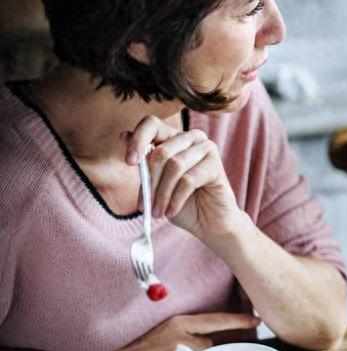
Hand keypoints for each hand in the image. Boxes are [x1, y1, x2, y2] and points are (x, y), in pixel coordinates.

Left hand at [122, 115, 242, 239]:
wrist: (208, 223)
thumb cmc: (182, 203)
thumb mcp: (157, 183)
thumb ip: (144, 162)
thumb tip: (123, 135)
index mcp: (174, 137)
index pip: (151, 124)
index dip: (138, 140)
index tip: (129, 162)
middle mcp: (192, 137)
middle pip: (162, 151)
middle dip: (150, 181)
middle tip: (144, 205)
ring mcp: (207, 149)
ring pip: (174, 166)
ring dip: (162, 194)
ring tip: (157, 213)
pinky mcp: (216, 165)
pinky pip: (188, 180)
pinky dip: (175, 199)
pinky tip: (170, 212)